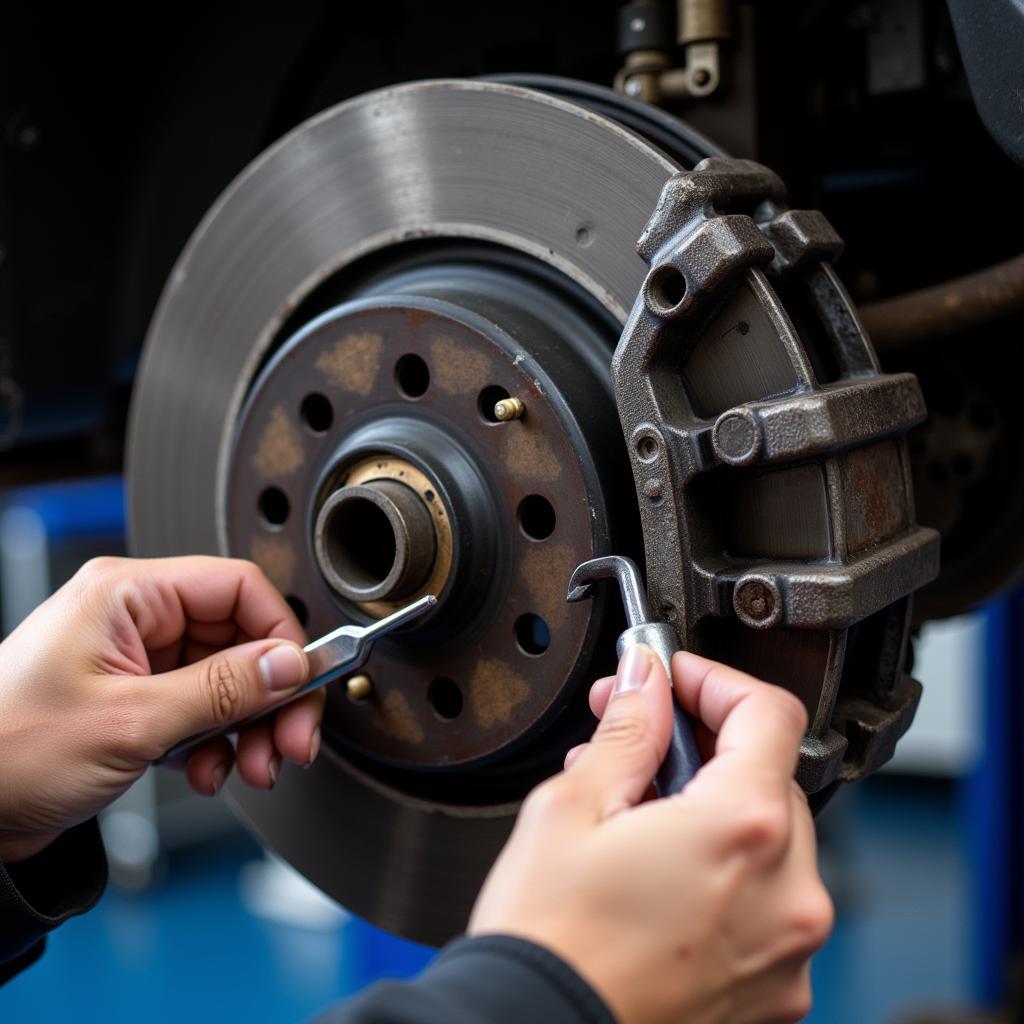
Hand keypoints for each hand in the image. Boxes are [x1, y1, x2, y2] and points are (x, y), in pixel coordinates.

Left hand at [0, 556, 321, 862]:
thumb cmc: (4, 752)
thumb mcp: (131, 722)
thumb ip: (221, 688)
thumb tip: (289, 665)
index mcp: (128, 594)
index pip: (238, 588)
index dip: (280, 634)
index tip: (304, 681)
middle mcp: (136, 618)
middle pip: (241, 638)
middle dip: (271, 696)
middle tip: (291, 741)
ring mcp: (137, 659)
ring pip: (228, 678)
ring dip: (249, 727)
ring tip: (252, 766)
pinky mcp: (137, 697)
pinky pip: (203, 707)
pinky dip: (218, 742)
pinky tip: (208, 770)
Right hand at [469, 646, 832, 1023]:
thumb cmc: (550, 941)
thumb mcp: (573, 807)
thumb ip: (628, 728)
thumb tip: (647, 679)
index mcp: (743, 830)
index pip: (768, 713)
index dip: (714, 681)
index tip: (674, 679)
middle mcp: (788, 892)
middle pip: (768, 775)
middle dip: (703, 746)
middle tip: (637, 741)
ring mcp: (787, 949)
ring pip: (769, 840)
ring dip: (712, 810)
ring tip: (635, 816)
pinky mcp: (775, 991)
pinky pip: (766, 903)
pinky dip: (725, 875)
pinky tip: (660, 874)